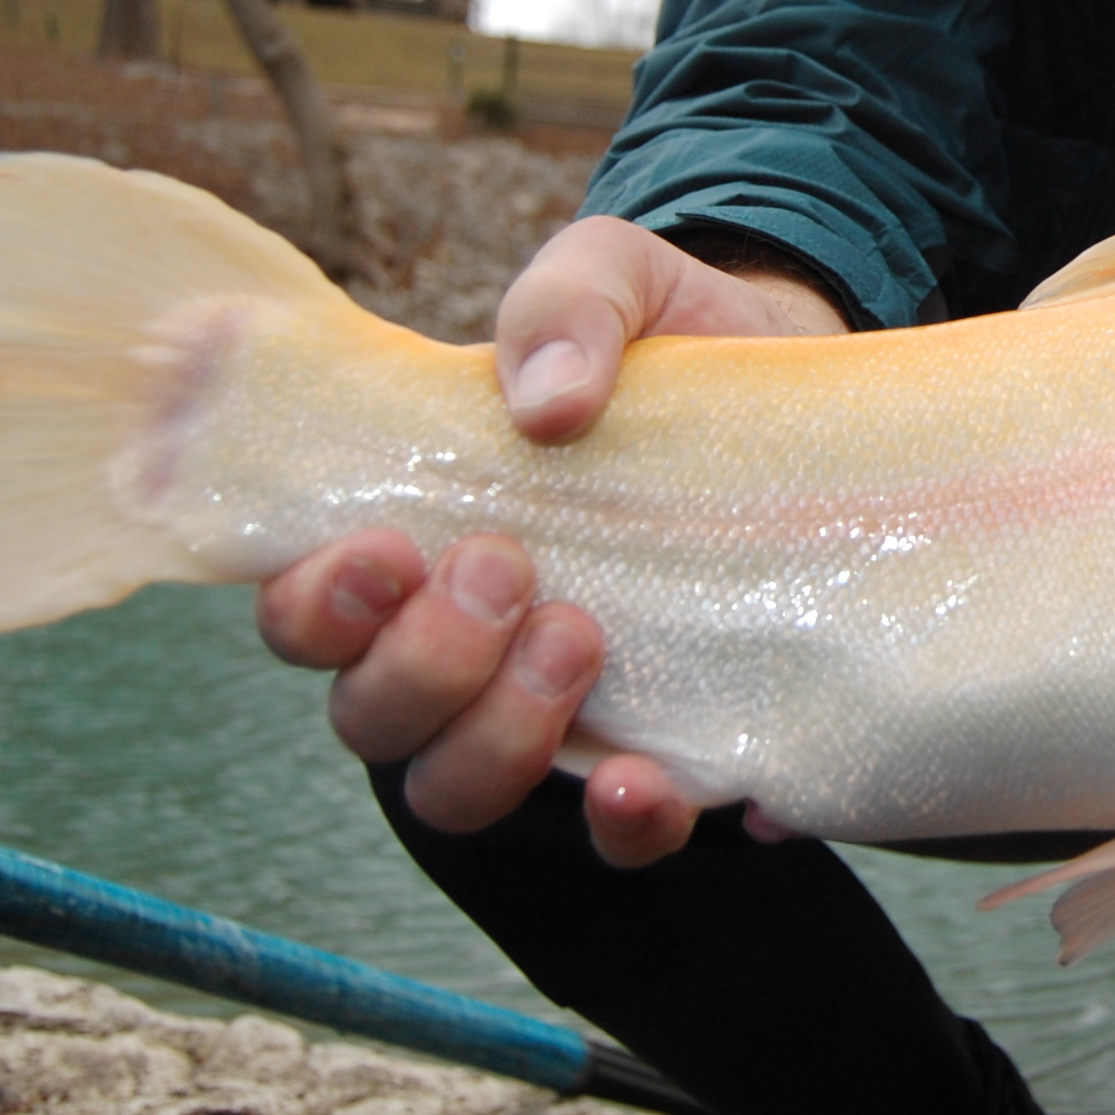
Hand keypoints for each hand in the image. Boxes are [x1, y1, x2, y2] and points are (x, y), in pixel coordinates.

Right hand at [256, 217, 843, 862]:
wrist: (807, 378)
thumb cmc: (670, 337)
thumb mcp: (617, 279)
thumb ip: (565, 305)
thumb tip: (548, 405)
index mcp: (416, 539)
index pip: (307, 616)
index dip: (316, 608)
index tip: (387, 548)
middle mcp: (462, 647)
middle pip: (373, 720)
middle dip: (421, 664)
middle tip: (508, 570)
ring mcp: (558, 708)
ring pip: (465, 788)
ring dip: (502, 736)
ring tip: (582, 638)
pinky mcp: (669, 745)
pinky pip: (627, 835)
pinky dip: (636, 822)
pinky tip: (674, 775)